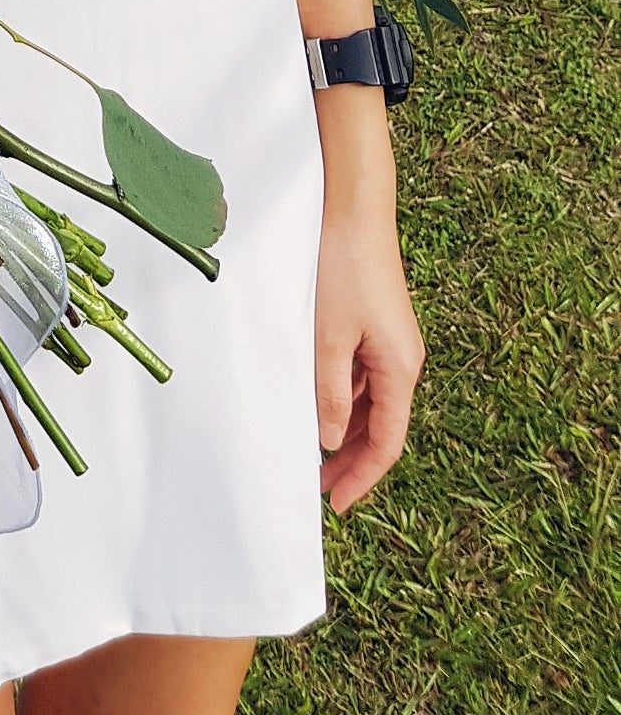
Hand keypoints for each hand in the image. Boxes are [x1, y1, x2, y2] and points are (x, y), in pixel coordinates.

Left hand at [314, 100, 424, 513]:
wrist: (354, 208)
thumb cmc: (342, 268)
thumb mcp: (328, 336)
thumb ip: (329, 392)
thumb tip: (332, 441)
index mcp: (400, 369)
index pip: (387, 443)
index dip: (363, 479)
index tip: (336, 507)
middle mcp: (402, 360)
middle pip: (381, 426)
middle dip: (352, 462)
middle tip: (318, 489)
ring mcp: (389, 342)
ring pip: (370, 402)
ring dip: (345, 430)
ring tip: (312, 455)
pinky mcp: (374, 325)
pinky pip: (361, 375)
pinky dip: (342, 397)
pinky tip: (315, 405)